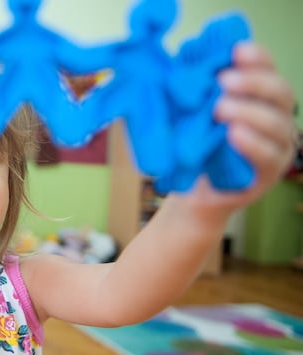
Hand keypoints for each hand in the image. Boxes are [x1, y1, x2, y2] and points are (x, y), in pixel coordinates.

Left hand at [177, 42, 297, 216]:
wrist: (192, 190)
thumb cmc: (195, 144)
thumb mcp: (193, 113)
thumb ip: (198, 91)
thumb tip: (187, 60)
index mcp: (261, 97)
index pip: (269, 69)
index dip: (257, 57)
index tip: (235, 50)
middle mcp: (277, 117)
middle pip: (281, 92)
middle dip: (253, 82)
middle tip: (222, 80)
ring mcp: (279, 146)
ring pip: (277, 123)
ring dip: (248, 111)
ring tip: (219, 108)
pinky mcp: (270, 173)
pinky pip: (268, 156)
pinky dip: (251, 143)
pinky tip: (232, 134)